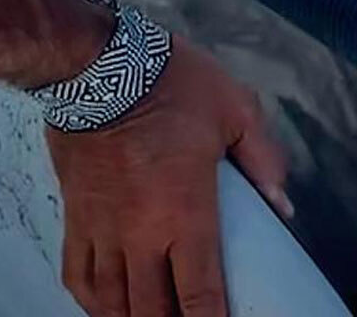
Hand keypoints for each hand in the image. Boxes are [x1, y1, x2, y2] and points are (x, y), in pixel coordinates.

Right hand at [47, 39, 290, 316]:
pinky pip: (77, 278)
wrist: (99, 65)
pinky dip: (93, 302)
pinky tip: (106, 305)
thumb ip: (263, 158)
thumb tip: (282, 206)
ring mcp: (102, 231)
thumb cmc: (172, 82)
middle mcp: (140, 234)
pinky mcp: (73, 218)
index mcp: (185, 212)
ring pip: (112, 304)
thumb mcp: (235, 107)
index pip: (200, 293)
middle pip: (152, 312)